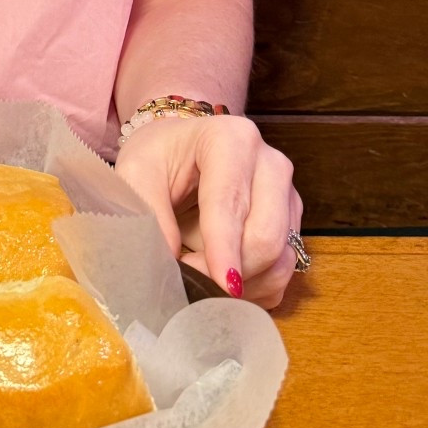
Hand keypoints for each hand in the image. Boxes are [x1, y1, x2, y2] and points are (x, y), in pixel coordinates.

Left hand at [114, 112, 302, 309]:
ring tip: (203, 282)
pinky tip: (225, 283)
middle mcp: (270, 164)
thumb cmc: (160, 157)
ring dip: (243, 283)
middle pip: (265, 236)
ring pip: (280, 259)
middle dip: (230, 271)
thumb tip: (170, 261)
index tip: (220, 284)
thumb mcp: (136, 173)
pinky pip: (284, 271)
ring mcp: (286, 195)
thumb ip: (150, 213)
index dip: (224, 249)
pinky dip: (256, 288)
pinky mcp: (291, 224)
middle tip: (191, 282)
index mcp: (232, 140)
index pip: (231, 203)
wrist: (181, 151)